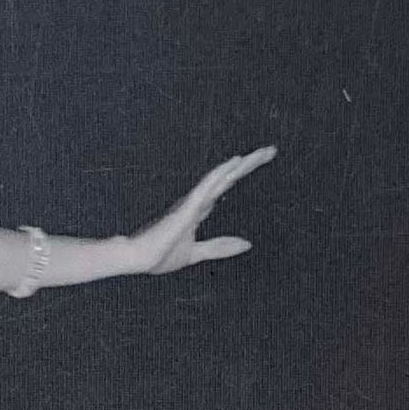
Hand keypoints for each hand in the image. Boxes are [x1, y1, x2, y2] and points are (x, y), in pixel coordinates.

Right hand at [125, 147, 276, 277]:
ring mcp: (191, 202)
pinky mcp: (185, 208)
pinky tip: (235, 162)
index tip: (258, 160)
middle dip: (250, 164)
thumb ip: (220, 247)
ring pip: (222, 177)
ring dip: (242, 165)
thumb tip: (248, 244)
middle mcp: (197, 200)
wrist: (137, 259)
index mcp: (199, 209)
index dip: (241, 172)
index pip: (226, 185)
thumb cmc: (160, 255)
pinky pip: (206, 187)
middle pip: (229, 177)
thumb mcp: (197, 253)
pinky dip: (220, 174)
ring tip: (264, 153)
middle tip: (272, 150)